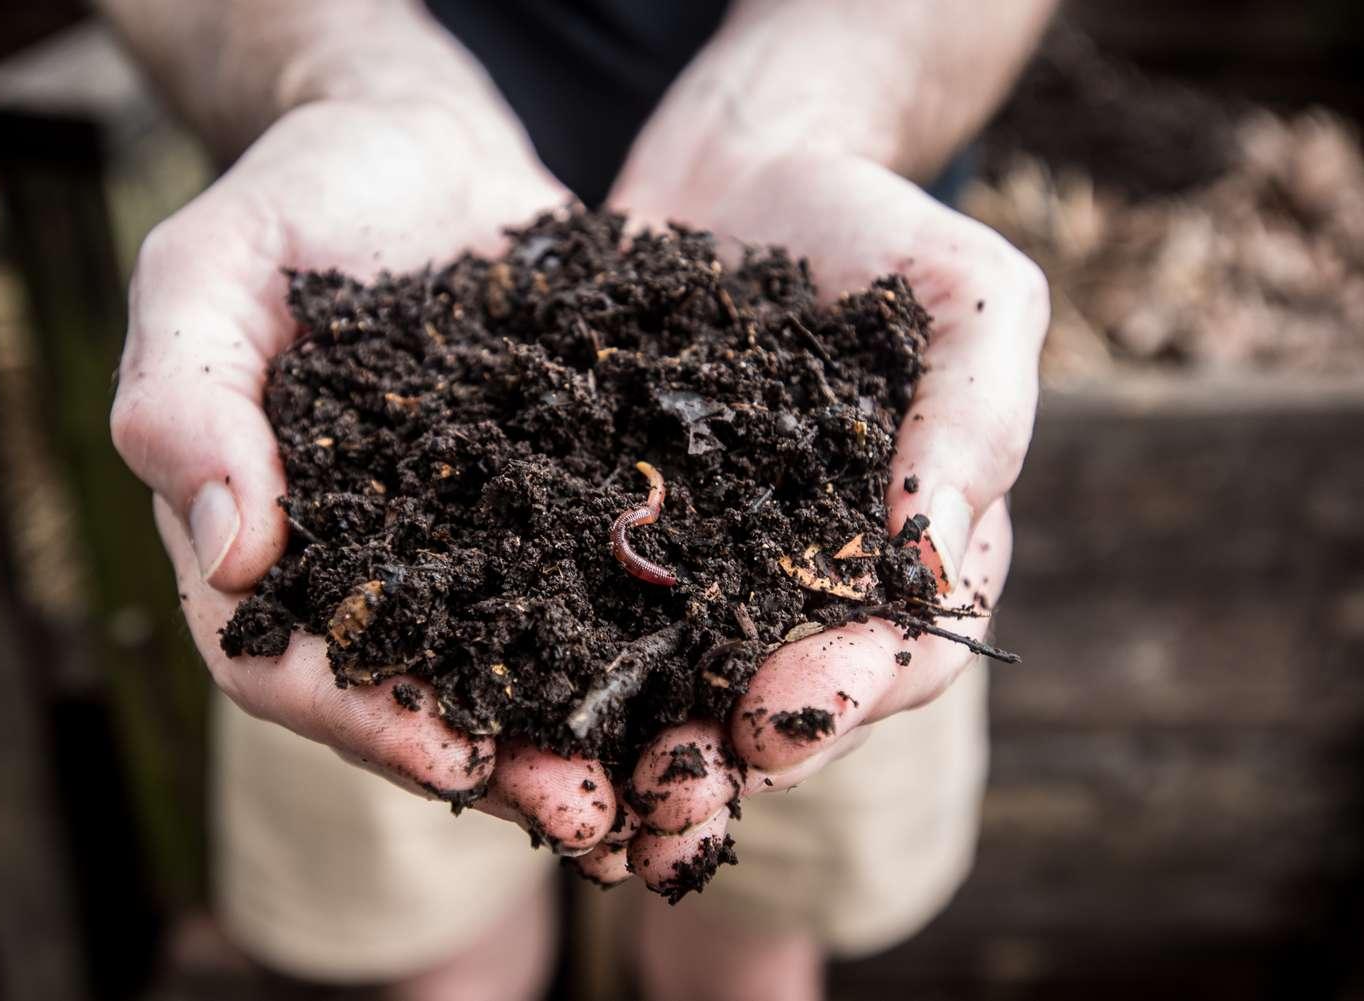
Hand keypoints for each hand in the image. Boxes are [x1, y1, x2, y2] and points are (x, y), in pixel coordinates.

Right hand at [112, 100, 621, 852]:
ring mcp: (461, 544)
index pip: (283, 664)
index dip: (359, 722)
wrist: (424, 145)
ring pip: (511, 671)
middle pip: (410, 701)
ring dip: (579, 740)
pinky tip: (709, 681)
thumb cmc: (304, 193)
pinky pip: (587, 593)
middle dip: (496, 769)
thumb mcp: (216, 266)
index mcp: (265, 536)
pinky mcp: (549, 508)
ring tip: (664, 784)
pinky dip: (637, 649)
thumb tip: (229, 552)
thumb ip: (186, 396)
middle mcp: (365, 565)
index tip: (452, 763)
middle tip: (591, 818)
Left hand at [576, 152, 1047, 889]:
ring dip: (642, 753)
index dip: (845, 694)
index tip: (780, 715)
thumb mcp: (969, 293)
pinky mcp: (622, 533)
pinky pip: (595, 612)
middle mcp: (811, 580)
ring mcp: (714, 565)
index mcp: (909, 549)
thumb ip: (976, 416)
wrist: (742, 169)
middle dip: (733, 760)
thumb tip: (933, 557)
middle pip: (790, 700)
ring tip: (587, 802)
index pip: (901, 651)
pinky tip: (508, 704)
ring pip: (687, 685)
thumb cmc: (873, 226)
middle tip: (670, 805)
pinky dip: (564, 667)